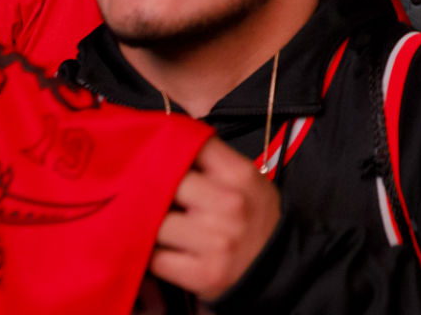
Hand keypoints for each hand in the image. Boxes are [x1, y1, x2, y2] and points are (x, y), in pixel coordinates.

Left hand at [150, 138, 279, 302]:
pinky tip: (159, 248)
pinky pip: (155, 259)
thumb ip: (212, 162)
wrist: (278, 266)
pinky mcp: (203, 274)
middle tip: (141, 192)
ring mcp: (216, 241)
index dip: (168, 149)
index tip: (154, 156)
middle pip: (165, 184)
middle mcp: (229, 205)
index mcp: (239, 175)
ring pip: (154, 223)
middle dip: (150, 188)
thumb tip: (165, 147)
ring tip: (150, 222)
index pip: (191, 146)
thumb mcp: (247, 179)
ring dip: (147, 223)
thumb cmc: (255, 216)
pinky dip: (150, 254)